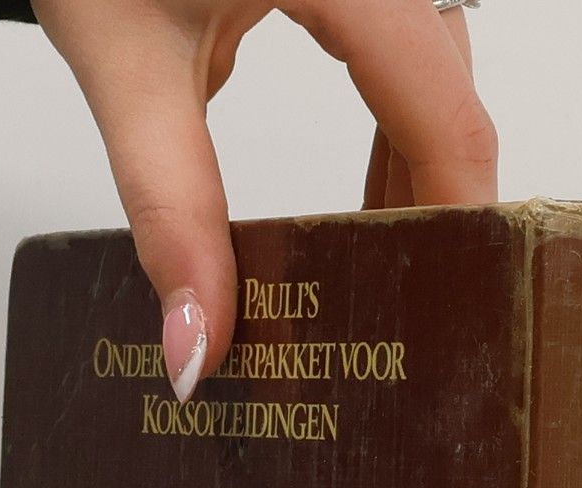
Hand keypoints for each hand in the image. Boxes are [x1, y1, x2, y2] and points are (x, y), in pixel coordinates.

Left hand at [36, 0, 496, 399]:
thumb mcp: (123, 65)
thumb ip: (168, 210)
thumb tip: (196, 345)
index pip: (445, 112)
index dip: (459, 221)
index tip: (449, 312)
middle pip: (452, 94)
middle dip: (435, 209)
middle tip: (408, 312)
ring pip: (436, 69)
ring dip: (416, 171)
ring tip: (382, 266)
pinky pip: (404, 48)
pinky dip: (393, 124)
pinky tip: (367, 195)